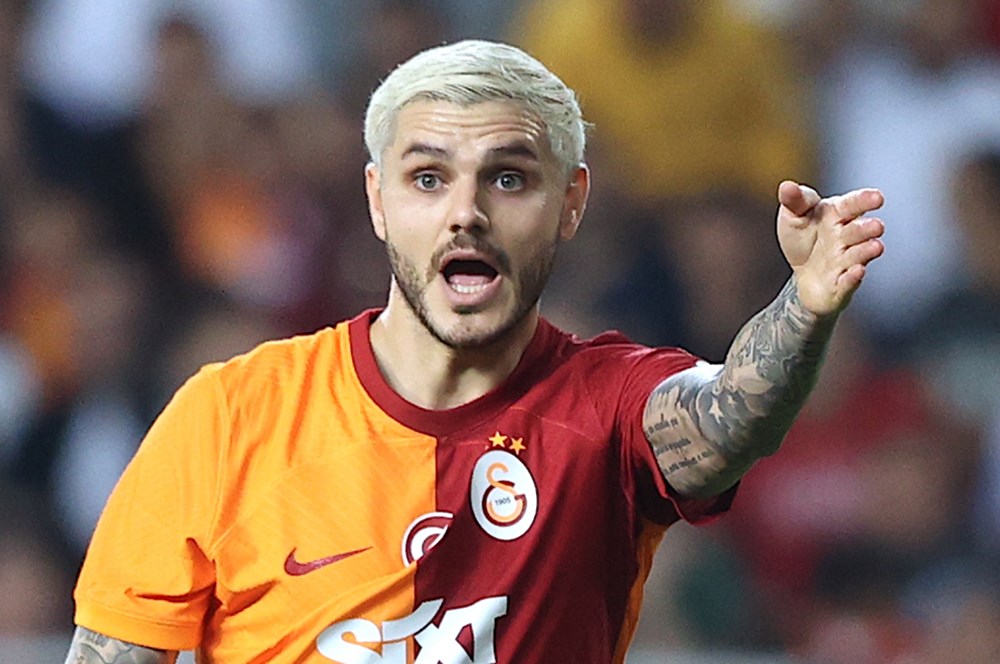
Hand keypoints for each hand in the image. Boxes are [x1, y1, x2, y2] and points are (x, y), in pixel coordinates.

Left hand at [776, 180, 884, 316]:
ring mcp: (845, 262)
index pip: (852, 205)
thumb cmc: (803, 238)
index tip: (877, 197)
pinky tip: (857, 272)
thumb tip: (786, 186)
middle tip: (877, 226)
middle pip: (858, 231)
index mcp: (837, 215)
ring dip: (866, 251)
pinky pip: (848, 282)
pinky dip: (852, 278)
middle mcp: (846, 238)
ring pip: (858, 256)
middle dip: (867, 228)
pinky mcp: (841, 285)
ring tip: (876, 246)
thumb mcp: (794, 216)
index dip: (864, 201)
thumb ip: (794, 201)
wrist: (803, 274)